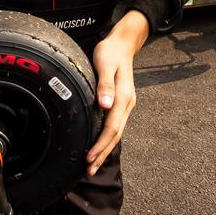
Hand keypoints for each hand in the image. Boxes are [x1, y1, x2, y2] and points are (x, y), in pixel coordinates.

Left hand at [87, 10, 148, 175]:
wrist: (121, 44)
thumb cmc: (110, 52)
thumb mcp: (105, 65)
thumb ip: (106, 86)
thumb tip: (106, 105)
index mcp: (124, 98)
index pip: (111, 128)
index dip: (101, 145)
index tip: (89, 158)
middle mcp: (126, 105)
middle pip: (115, 135)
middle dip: (102, 154)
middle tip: (89, 170)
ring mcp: (125, 105)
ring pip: (115, 133)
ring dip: (104, 149)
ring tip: (92, 164)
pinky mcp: (120, 103)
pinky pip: (114, 126)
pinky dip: (106, 138)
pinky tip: (98, 145)